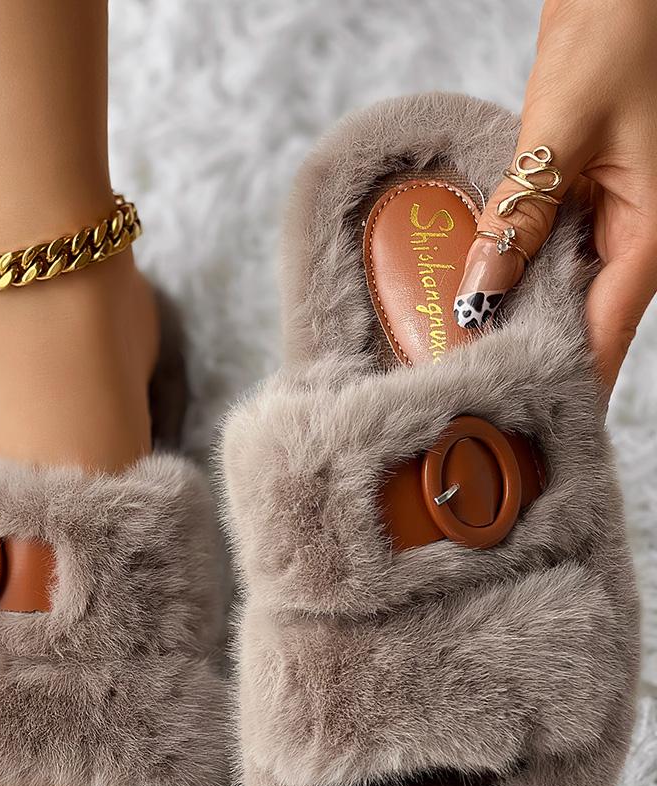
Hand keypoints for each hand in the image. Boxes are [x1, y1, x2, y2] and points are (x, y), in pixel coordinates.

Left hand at [454, 0, 656, 390]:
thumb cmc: (619, 36)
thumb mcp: (561, 131)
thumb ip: (520, 213)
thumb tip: (481, 291)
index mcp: (651, 231)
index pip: (608, 332)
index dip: (572, 379)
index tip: (536, 422)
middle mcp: (637, 234)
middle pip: (585, 320)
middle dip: (538, 356)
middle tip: (484, 395)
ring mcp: (612, 219)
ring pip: (564, 290)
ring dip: (522, 318)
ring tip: (472, 357)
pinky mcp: (584, 199)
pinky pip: (550, 252)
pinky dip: (516, 272)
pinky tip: (480, 291)